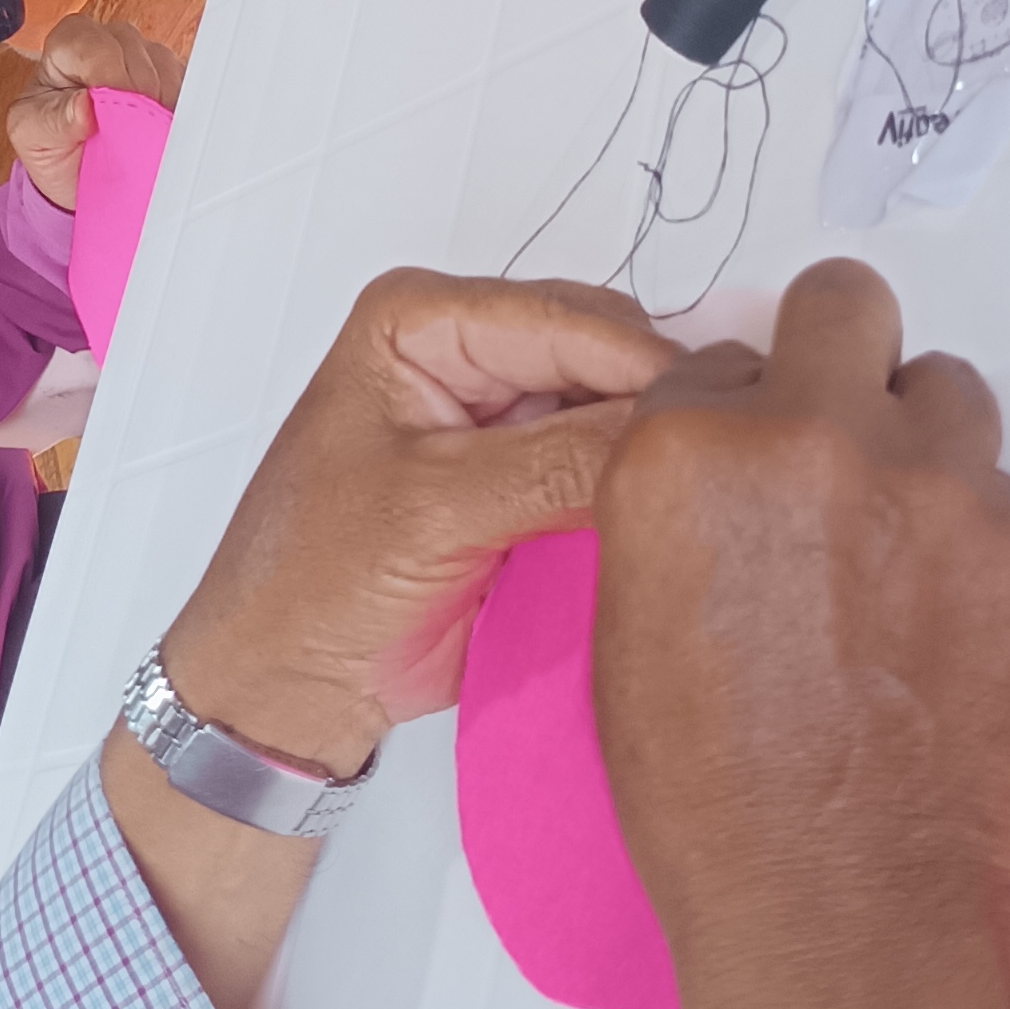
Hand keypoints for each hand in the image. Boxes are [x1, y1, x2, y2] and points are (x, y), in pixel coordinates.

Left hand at [5, 13, 185, 210]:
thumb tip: (85, 106)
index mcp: (69, 43)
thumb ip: (56, 120)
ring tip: (142, 137)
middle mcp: (108, 39)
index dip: (111, 83)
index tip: (113, 117)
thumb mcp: (35, 135)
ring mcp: (143, 54)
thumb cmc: (50, 143)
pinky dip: (177, 111)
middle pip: (137, 54)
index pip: (98, 48)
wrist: (75, 170)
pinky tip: (161, 131)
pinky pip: (186, 83)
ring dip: (159, 107)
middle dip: (136, 99)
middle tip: (129, 135)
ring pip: (166, 68)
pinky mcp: (171, 74)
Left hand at [163, 271, 676, 779]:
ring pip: (620, 413)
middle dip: (660, 409)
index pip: (570, 321)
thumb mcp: (432, 513)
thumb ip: (553, 467)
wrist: (287, 688)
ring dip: (654, 457)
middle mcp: (471, 351)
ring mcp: (505, 417)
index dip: (650, 367)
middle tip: (722, 472)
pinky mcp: (531, 481)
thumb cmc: (309, 585)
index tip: (720, 423)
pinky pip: (611, 471)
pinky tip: (672, 530)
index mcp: (425, 320)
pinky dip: (639, 498)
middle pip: (607, 355)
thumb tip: (668, 438)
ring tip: (710, 504)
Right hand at [594, 262, 1009, 1008]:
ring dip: (921, 446)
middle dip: (838, 362)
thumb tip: (724, 477)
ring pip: (943, 391)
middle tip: (841, 447)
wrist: (848, 909)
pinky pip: (1001, 496)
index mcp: (683, 450)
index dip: (737, 416)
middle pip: (843, 306)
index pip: (715, 357)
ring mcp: (931, 481)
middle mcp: (808, 435)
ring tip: (903, 545)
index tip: (750, 473)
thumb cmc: (711, 798)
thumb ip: (678, 510)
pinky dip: (976, 544)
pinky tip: (948, 627)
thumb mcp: (632, 630)